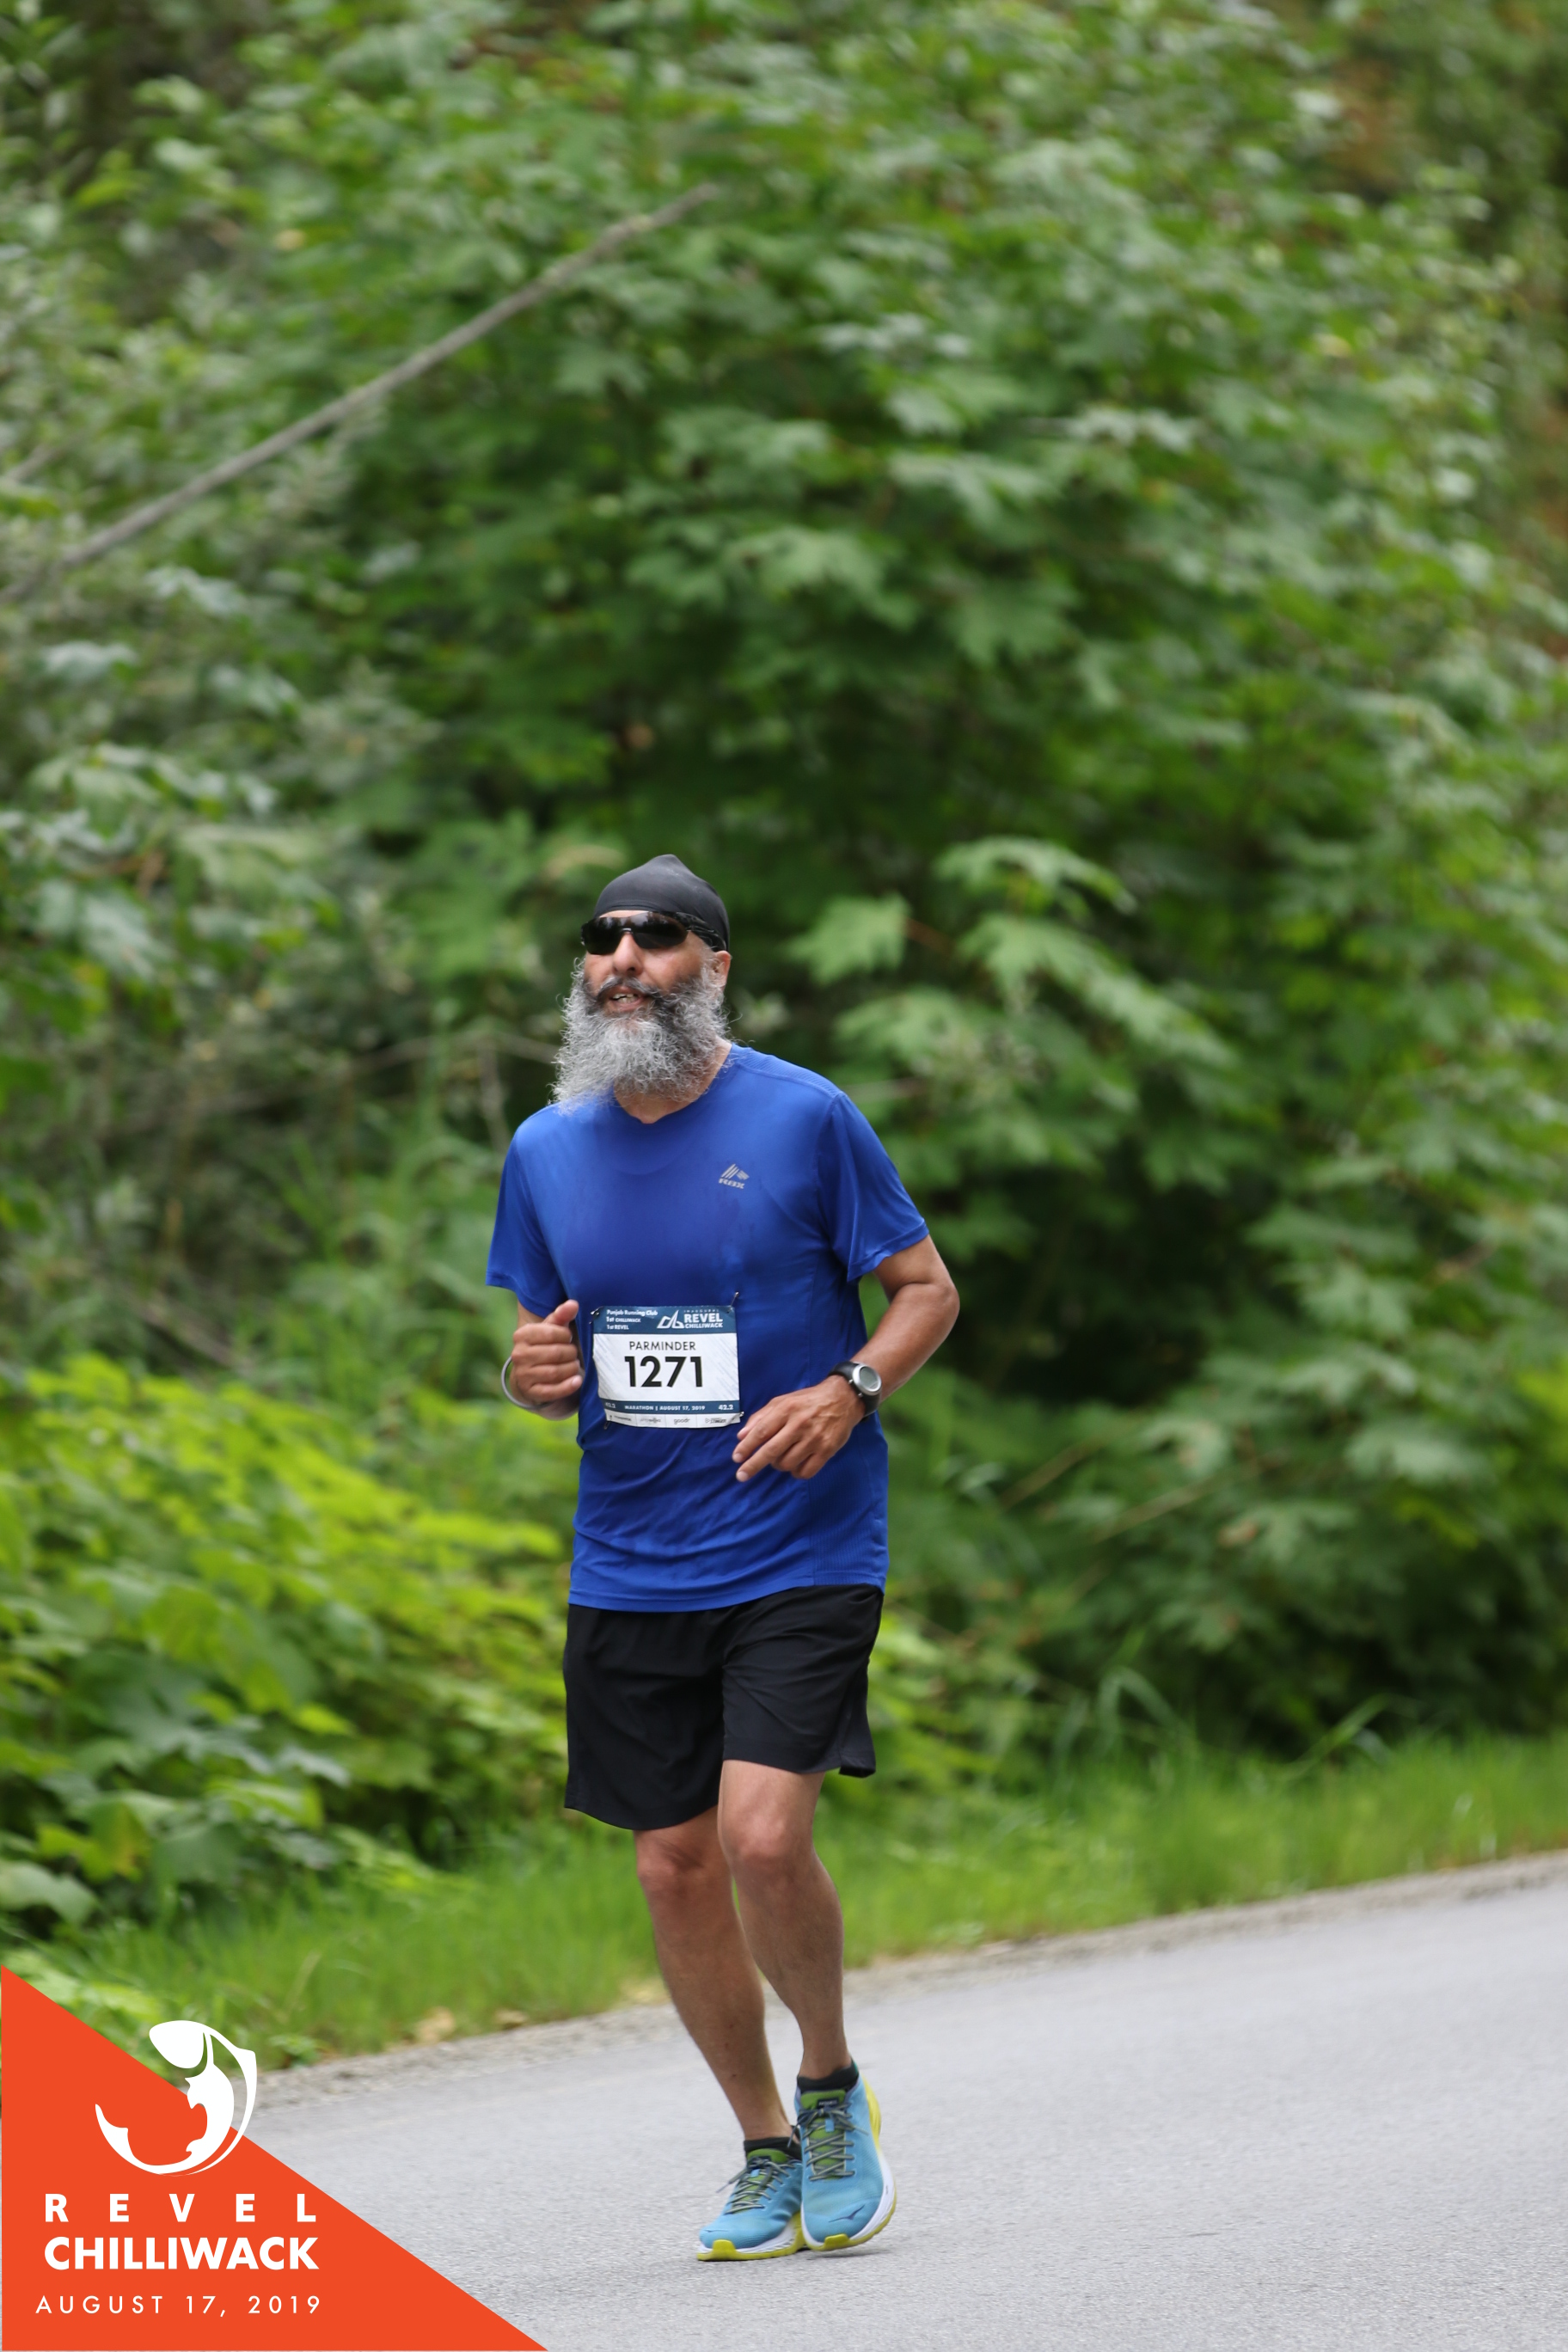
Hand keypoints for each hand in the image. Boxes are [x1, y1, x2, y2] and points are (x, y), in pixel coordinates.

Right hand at [509, 1299, 582, 1410]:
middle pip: (555, 1353)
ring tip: (575, 1364)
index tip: (569, 1337)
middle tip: (574, 1353)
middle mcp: (519, 1355)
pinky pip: (552, 1391)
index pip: (551, 1332)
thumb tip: (573, 1304)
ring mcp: (523, 1375)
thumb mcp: (551, 1329)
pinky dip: (567, 1386)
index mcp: (522, 1335)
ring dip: (571, 1369)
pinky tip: (577, 1381)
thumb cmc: (544, 1345)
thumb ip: (562, 1315)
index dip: (566, 1335)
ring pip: (555, 1372)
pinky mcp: (531, 1392)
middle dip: (571, 1353)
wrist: (530, 1373)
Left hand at [732, 1377, 861, 1482]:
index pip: (762, 1431)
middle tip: (741, 1475)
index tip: (736, 1458)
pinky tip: (795, 1465)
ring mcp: (814, 1439)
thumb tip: (741, 1436)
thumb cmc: (808, 1401)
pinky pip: (806, 1471)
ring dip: (778, 1465)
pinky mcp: (827, 1450)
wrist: (843, 1399)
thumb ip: (761, 1417)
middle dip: (753, 1465)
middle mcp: (799, 1424)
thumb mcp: (783, 1401)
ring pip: (787, 1463)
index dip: (747, 1447)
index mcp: (786, 1409)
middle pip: (771, 1450)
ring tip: (780, 1457)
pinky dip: (796, 1472)